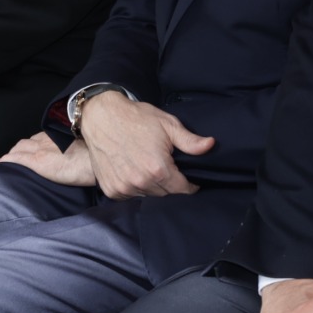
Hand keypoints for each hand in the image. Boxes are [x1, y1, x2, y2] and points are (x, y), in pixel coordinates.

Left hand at [1, 131, 97, 185]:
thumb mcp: (85, 147)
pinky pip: (16, 159)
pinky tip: (2, 164)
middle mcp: (47, 139)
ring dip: (13, 154)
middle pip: (27, 142)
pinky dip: (8, 160)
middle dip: (20, 149)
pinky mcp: (37, 161)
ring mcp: (40, 149)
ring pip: (20, 148)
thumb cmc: (95, 157)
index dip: (32, 144)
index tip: (29, 149)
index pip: (39, 138)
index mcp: (58, 136)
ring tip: (9, 161)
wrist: (95, 160)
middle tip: (16, 156)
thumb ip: (76, 147)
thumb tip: (78, 155)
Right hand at [74, 94, 212, 198]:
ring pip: (148, 196)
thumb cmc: (136, 118)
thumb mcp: (167, 125)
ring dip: (152, 186)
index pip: (182, 189)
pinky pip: (130, 196)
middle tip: (166, 167)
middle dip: (170, 184)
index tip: (189, 178)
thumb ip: (190, 141)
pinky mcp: (111, 189)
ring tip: (149, 168)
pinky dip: (134, 187)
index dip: (189, 184)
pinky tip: (134, 171)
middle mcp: (140, 182)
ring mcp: (123, 187)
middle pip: (165, 194)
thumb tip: (210, 145)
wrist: (101, 117)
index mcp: (158, 169)